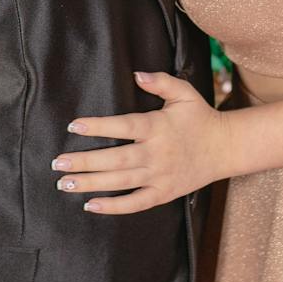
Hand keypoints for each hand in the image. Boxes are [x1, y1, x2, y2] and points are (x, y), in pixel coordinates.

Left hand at [54, 71, 226, 214]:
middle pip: (115, 159)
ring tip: (64, 183)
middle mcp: (156, 153)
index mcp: (157, 127)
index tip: (73, 126)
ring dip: (90, 183)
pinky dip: (113, 207)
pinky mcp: (164, 193)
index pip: (122, 127)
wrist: (225, 148)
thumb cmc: (201, 117)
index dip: (98, 127)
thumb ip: (160, 82)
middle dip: (84, 162)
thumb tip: (136, 74)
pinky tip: (91, 205)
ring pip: (120, 182)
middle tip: (57, 162)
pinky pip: (136, 203)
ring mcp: (160, 176)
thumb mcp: (184, 93)